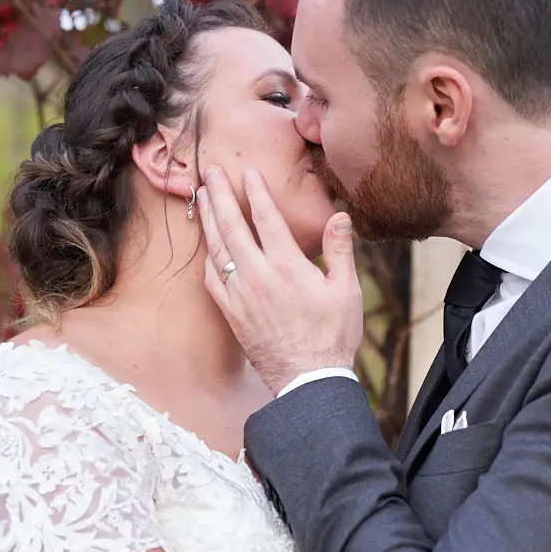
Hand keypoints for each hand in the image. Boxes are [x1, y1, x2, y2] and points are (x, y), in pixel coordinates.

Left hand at [199, 166, 365, 394]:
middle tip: (211, 171)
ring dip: (208, 219)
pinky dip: (207, 257)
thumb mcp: (347, 290)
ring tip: (203, 197)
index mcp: (287, 266)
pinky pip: (211, 279)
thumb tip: (339, 216)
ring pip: (217, 248)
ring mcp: (240, 295)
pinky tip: (207, 245)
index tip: (248, 171)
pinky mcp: (231, 313)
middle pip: (232, 226)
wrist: (308, 380)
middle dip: (220, 195)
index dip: (255, 191)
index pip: (266, 217)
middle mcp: (258, 276)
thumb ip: (340, 250)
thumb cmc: (333, 335)